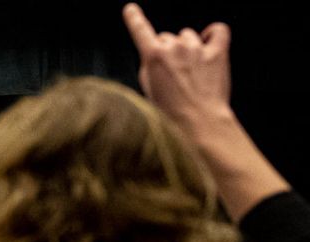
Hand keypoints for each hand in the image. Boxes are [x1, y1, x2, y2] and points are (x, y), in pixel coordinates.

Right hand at [122, 3, 230, 126]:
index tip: (130, 9)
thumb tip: (157, 57)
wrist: (198, 124)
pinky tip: (209, 43)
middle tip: (172, 74)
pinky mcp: (217, 52)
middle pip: (167, 37)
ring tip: (191, 70)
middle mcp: (175, 47)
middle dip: (168, 51)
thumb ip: (149, 67)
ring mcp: (197, 48)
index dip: (134, 18)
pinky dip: (213, 35)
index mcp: (153, 56)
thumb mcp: (147, 90)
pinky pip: (218, 30)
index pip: (140, 30)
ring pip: (188, 35)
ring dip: (188, 47)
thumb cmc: (170, 113)